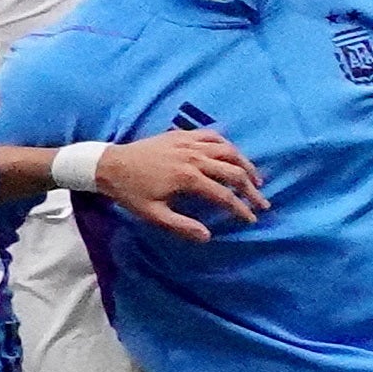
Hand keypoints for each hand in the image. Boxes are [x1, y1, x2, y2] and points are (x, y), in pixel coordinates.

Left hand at [94, 129, 266, 240]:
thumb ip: (182, 226)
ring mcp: (189, 143)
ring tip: (255, 179)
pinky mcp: (182, 134)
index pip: (224, 195)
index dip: (240, 209)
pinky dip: (227, 144)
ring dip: (245, 165)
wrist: (110, 164)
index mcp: (188, 178)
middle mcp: (194, 157)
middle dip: (251, 189)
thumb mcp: (153, 215)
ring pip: (228, 151)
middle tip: (262, 203)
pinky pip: (212, 136)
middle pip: (233, 172)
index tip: (251, 220)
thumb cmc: (131, 192)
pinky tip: (233, 154)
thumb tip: (208, 237)